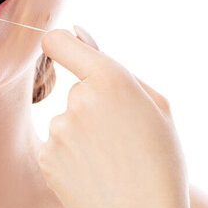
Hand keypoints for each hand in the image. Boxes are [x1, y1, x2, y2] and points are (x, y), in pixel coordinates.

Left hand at [38, 27, 188, 207]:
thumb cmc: (161, 161)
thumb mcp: (159, 106)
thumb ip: (118, 67)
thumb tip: (80, 35)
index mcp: (110, 80)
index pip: (58, 41)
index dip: (61, 43)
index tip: (68, 50)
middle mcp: (77, 100)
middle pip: (74, 88)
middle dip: (93, 103)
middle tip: (121, 135)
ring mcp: (58, 131)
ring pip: (67, 119)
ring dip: (82, 132)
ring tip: (110, 159)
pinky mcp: (46, 158)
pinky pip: (56, 145)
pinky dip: (71, 155)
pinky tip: (94, 172)